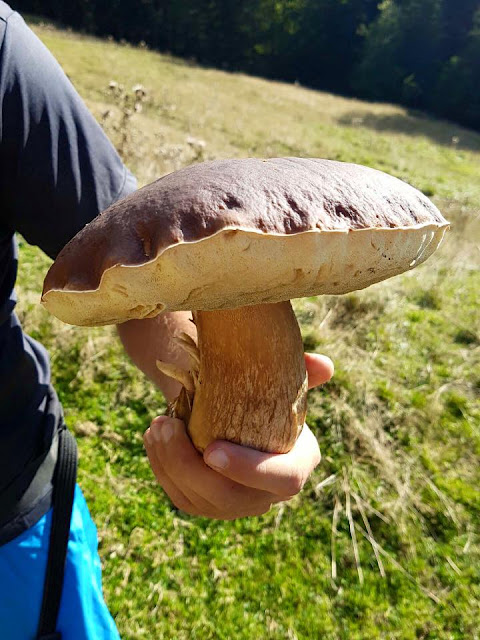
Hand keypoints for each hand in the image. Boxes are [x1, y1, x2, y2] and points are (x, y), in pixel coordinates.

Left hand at [144, 353, 333, 519]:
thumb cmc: (262, 390)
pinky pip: (181, 497)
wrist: (235, 408)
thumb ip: (305, 371)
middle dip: (190, 467)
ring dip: (169, 464)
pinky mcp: (206, 504)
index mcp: (297, 463)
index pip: (283, 480)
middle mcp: (268, 494)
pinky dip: (161, 468)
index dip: (249, 470)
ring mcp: (235, 504)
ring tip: (156, 426)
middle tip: (166, 426)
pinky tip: (153, 437)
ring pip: (198, 500)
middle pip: (229, 498)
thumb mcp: (283, 377)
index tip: (212, 450)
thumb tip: (323, 365)